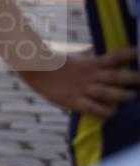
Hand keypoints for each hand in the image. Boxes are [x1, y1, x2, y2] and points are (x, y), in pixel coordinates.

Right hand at [21, 47, 139, 117]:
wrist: (34, 69)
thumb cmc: (55, 63)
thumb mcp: (74, 57)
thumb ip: (86, 55)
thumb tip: (93, 49)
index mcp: (90, 63)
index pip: (115, 58)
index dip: (129, 55)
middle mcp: (90, 75)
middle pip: (115, 76)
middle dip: (132, 78)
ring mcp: (82, 88)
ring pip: (106, 92)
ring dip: (121, 95)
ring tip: (134, 97)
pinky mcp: (73, 100)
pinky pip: (91, 107)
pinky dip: (103, 111)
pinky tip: (112, 115)